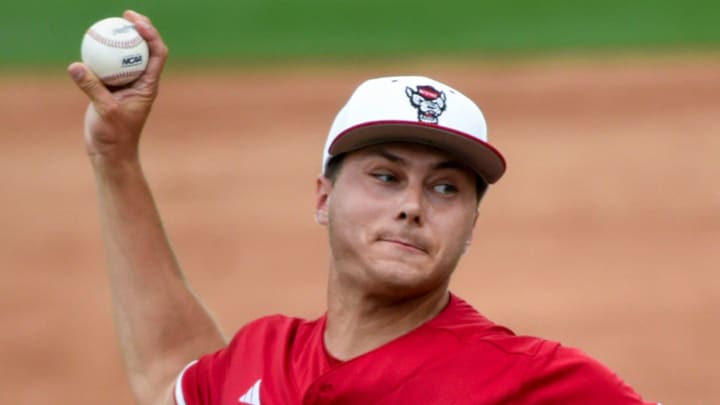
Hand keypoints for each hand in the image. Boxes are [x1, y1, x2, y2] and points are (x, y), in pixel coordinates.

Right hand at [68, 10, 167, 165]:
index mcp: (148, 85)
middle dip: (139, 29)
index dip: (151, 35)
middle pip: (145, 49)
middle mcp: (140, 82)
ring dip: (121, 39)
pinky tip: (90, 43)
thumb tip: (76, 65)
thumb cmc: (115, 136)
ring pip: (126, 56)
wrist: (110, 152)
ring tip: (108, 23)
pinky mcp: (110, 89)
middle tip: (125, 14)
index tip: (137, 23)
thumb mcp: (105, 112)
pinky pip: (107, 66)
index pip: (157, 54)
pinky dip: (102, 54)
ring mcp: (126, 84)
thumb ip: (93, 89)